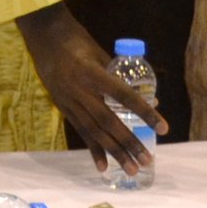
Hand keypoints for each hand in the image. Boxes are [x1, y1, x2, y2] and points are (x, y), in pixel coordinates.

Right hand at [15, 3, 165, 175]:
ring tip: (132, 169)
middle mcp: (80, 90)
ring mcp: (69, 101)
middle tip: (147, 160)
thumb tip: (151, 100)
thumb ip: (123, 78)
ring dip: (114, 152)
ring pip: (94, 131)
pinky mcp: (63, 107)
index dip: (144, 113)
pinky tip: (103, 167)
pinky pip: (80, 131)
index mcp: (93, 73)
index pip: (124, 96)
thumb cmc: (78, 42)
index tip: (163, 128)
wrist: (43, 37)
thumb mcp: (102, 54)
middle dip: (129, 143)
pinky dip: (93, 150)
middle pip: (108, 121)